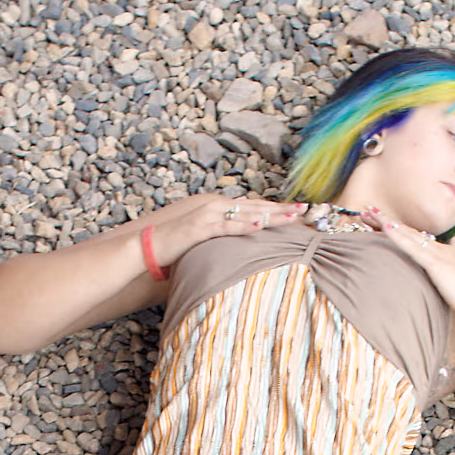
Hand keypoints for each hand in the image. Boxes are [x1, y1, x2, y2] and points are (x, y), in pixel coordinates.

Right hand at [149, 193, 306, 267]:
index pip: (253, 207)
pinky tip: (260, 224)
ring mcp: (209, 214)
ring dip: (271, 214)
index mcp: (219, 209)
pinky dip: (244, 224)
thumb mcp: (206, 240)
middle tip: (305, 210)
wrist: (149, 247)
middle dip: (281, 209)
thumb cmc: (177, 248)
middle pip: (256, 206)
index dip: (276, 210)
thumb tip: (242, 247)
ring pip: (247, 213)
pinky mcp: (200, 226)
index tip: (296, 212)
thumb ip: (224, 238)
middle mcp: (217, 206)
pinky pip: (227, 225)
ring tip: (292, 216)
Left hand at [358, 210, 454, 330]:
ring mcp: (439, 256)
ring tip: (369, 212)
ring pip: (408, 235)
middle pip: (409, 232)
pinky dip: (398, 236)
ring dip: (387, 223)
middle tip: (368, 211)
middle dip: (388, 221)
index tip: (383, 221)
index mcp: (445, 253)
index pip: (418, 237)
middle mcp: (441, 249)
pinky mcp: (437, 265)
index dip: (400, 229)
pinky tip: (385, 227)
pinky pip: (413, 247)